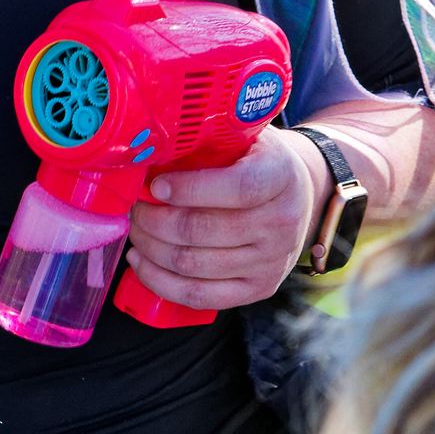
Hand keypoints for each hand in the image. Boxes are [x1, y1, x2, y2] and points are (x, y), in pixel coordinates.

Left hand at [125, 126, 325, 314]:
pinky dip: (161, 281)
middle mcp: (281, 223)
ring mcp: (271, 262)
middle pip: (203, 231)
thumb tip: (153, 146)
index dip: (190, 189)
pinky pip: (200, 296)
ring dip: (152, 248)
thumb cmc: (258, 162)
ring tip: (136, 230)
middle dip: (155, 220)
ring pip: (193, 264)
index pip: (237, 189)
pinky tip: (142, 262)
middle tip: (134, 208)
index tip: (156, 185)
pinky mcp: (258, 289)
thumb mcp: (247, 137)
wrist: (300, 197)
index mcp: (281, 177)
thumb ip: (211, 138)